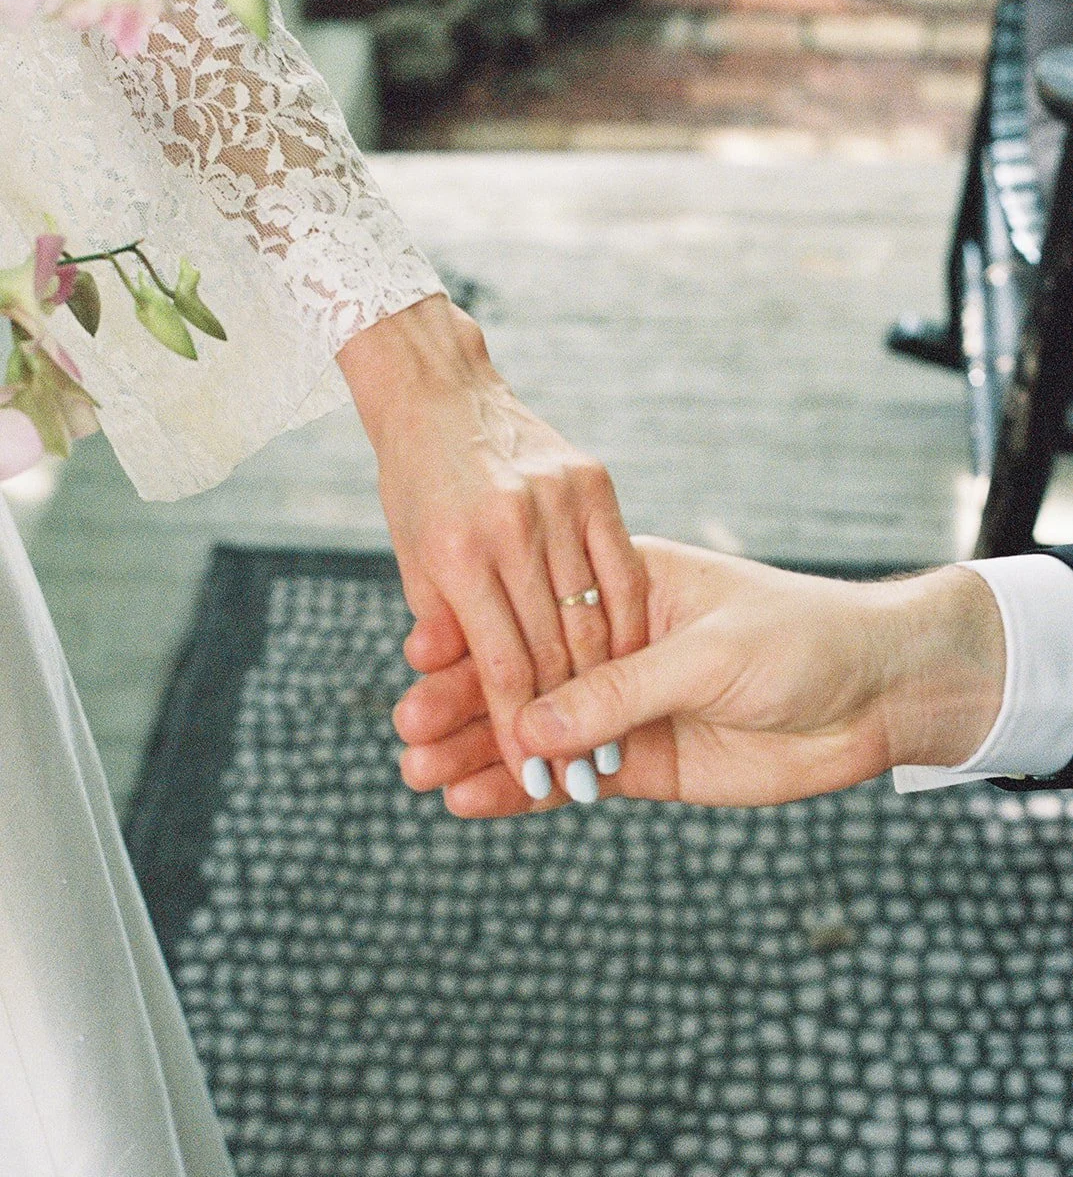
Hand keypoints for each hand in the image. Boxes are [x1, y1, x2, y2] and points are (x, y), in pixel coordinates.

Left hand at [337, 293, 646, 790]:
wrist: (440, 394)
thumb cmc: (416, 490)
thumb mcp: (415, 565)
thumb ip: (448, 631)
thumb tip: (480, 706)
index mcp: (457, 554)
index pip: (503, 666)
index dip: (522, 733)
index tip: (537, 782)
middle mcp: (510, 527)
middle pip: (554, 649)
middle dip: (567, 725)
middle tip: (580, 777)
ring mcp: (557, 501)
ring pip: (594, 613)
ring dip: (606, 686)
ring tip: (612, 737)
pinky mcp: (592, 483)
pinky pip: (622, 570)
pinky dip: (628, 623)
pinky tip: (633, 665)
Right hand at [393, 538, 1005, 813]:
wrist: (878, 694)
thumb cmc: (802, 638)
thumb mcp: (707, 653)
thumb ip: (619, 691)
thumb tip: (526, 724)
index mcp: (621, 589)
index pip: (531, 611)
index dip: (474, 634)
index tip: (419, 655)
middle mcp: (613, 648)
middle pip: (522, 676)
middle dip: (462, 701)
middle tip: (407, 727)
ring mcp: (628, 710)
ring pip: (538, 734)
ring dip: (479, 752)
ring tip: (418, 771)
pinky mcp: (646, 764)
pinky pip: (574, 779)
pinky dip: (526, 793)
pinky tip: (472, 800)